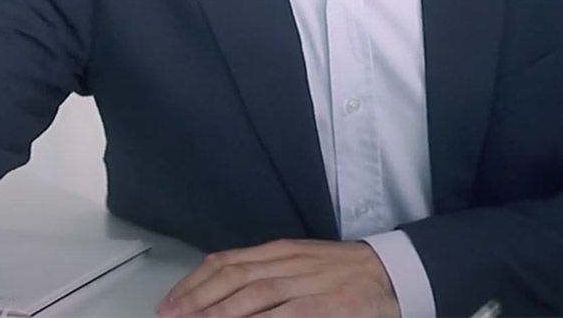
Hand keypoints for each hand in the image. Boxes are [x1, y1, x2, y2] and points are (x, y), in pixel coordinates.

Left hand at [159, 240, 398, 317]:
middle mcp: (289, 262)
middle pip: (233, 276)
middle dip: (197, 298)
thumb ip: (264, 274)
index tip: (170, 301)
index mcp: (279, 251)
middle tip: (172, 315)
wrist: (391, 272)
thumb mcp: (299, 263)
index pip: (226, 262)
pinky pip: (288, 315)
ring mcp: (308, 283)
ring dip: (221, 311)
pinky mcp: (328, 306)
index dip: (193, 282)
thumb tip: (221, 293)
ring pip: (255, 294)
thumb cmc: (342, 272)